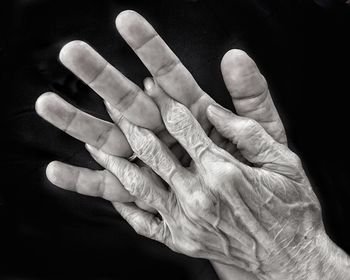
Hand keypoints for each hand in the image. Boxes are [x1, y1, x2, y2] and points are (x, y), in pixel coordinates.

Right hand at [35, 11, 284, 212]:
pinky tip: (57, 171)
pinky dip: (85, 181)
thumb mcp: (265, 135)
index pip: (169, 75)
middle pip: (130, 102)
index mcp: (195, 117)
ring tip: (47, 104)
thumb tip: (234, 56)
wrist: (263, 221)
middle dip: (102, 77)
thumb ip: (251, 98)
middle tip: (71, 51)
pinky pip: (113, 188)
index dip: (149, 48)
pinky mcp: (148, 196)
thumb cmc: (265, 177)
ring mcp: (154, 165)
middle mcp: (168, 137)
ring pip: (111, 142)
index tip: (126, 21)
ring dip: (79, 125)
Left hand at [85, 79, 349, 279]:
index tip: (150, 87)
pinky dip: (122, 203)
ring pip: (136, 184)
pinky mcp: (179, 240)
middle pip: (151, 151)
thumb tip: (213, 110)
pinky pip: (141, 220)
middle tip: (112, 103)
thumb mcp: (282, 163)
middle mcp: (198, 195)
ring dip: (114, 160)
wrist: (288, 259)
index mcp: (223, 171)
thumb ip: (248, 132)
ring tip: (96, 142)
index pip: (182, 126)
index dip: (163, 102)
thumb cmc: (289, 208)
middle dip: (129, 123)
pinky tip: (110, 188)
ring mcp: (185, 220)